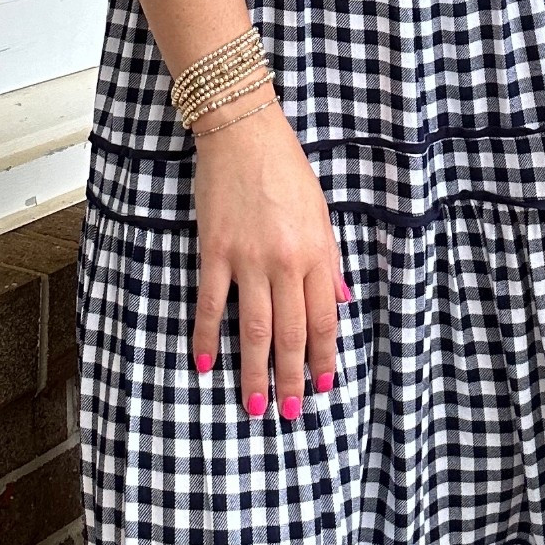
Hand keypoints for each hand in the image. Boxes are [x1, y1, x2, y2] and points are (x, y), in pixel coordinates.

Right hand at [189, 84, 349, 417]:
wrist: (243, 132)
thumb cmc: (285, 168)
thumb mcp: (320, 212)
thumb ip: (328, 259)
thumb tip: (339, 300)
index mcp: (315, 252)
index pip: (322, 319)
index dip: (321, 357)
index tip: (321, 386)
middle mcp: (286, 262)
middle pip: (290, 333)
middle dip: (291, 378)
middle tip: (288, 412)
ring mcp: (248, 259)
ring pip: (254, 328)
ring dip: (255, 370)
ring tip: (254, 404)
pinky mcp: (215, 250)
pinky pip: (211, 302)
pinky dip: (207, 335)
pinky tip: (204, 362)